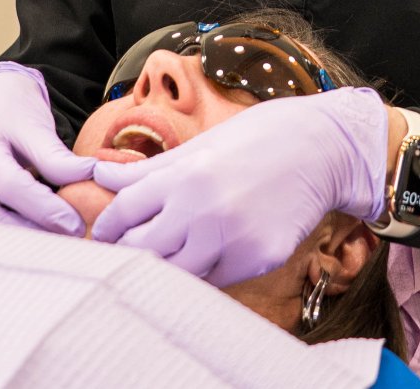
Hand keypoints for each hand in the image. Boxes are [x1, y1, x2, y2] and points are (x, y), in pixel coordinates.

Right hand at [0, 62, 94, 234]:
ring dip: (16, 239)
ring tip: (52, 240)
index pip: (10, 187)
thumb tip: (90, 178)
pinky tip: (32, 235)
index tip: (75, 223)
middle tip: (65, 239)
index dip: (45, 209)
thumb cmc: (11, 107)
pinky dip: (3, 234)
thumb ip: (58, 157)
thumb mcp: (36, 126)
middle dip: (28, 234)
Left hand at [89, 86, 389, 285]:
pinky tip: (211, 251)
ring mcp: (233, 239)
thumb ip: (146, 169)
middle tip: (132, 248)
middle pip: (141, 252)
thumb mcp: (198, 146)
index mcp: (184, 176)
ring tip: (172, 251)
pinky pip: (215, 280)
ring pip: (176, 274)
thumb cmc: (256, 139)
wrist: (322, 148)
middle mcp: (204, 210)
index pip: (123, 213)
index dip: (109, 227)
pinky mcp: (258, 259)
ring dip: (168, 266)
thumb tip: (97, 173)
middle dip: (130, 251)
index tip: (108, 233)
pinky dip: (206, 271)